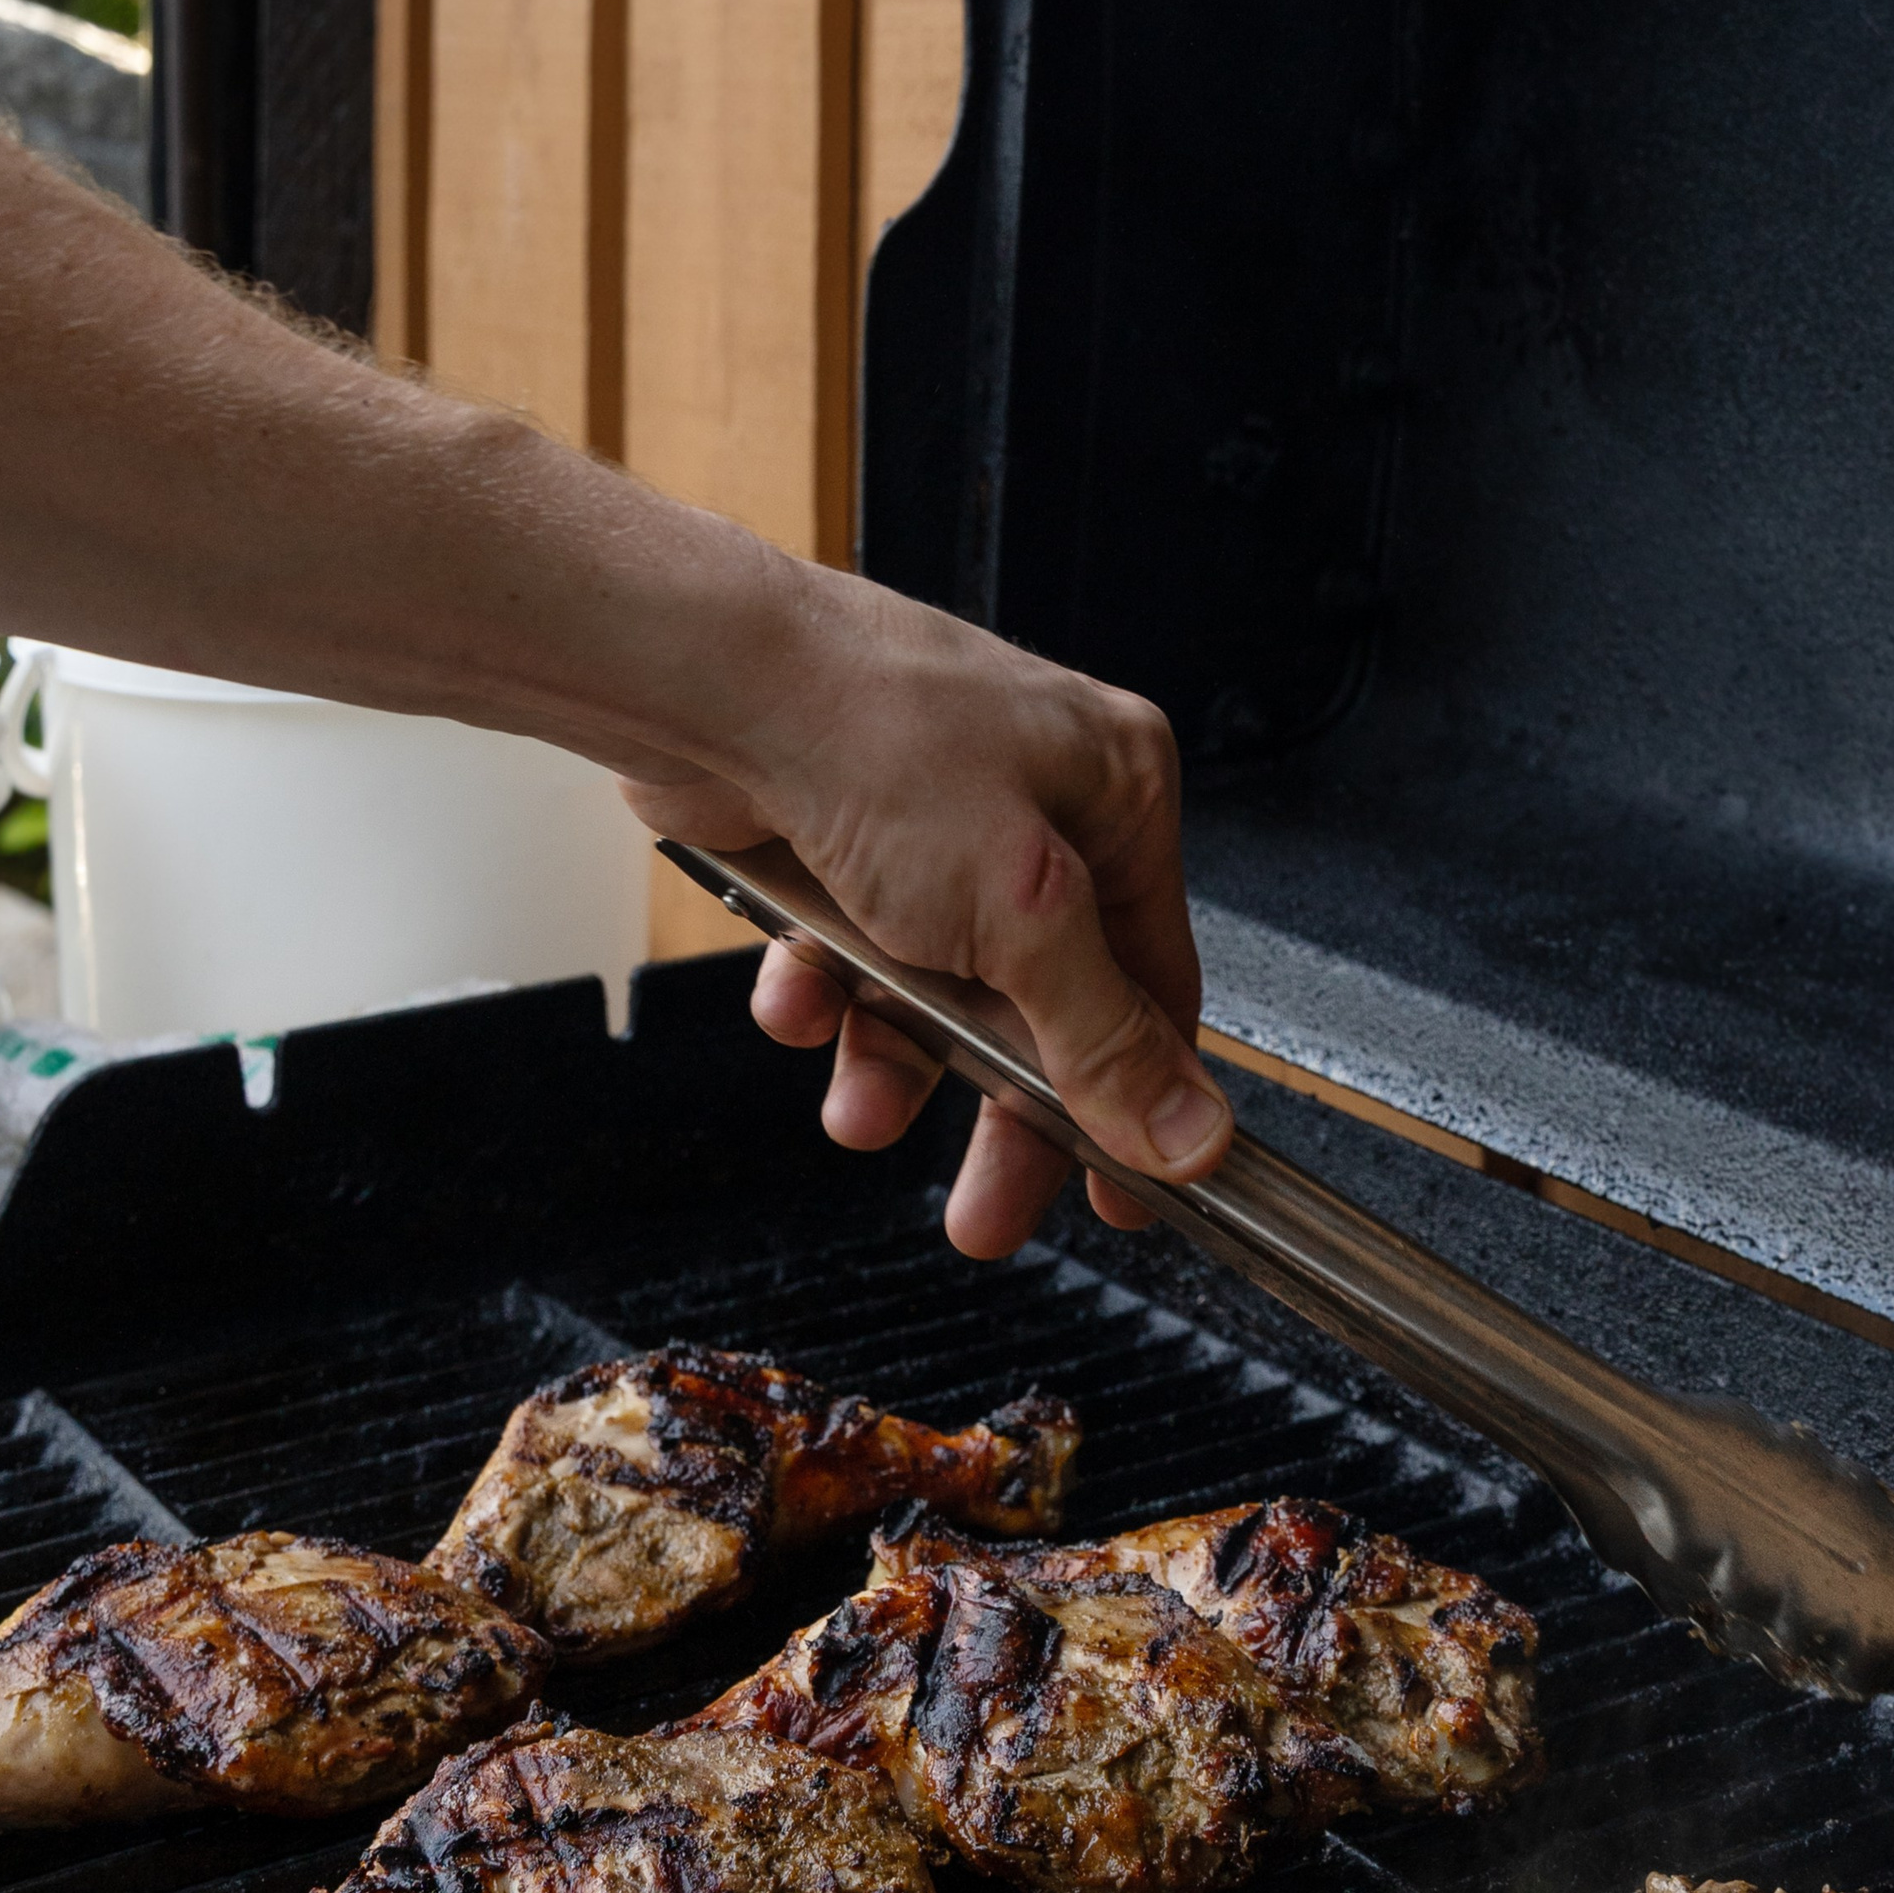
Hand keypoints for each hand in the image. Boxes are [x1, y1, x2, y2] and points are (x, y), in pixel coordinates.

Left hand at [616, 563, 1230, 1256]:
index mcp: (1115, 793)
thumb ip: (1102, 1037)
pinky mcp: (837, 838)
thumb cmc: (874, 737)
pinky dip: (824, 994)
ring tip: (861, 1112)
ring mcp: (929, 820)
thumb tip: (1188, 1132)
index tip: (1123, 1188)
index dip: (1140, 1096)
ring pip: (935, 989)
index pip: (1155, 979)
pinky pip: (849, 954)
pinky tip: (798, 1000)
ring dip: (894, 1063)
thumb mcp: (1022, 916)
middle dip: (1001, 1114)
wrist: (706, 681)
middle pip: (1043, 1004)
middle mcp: (1032, 801)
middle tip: (986, 1211)